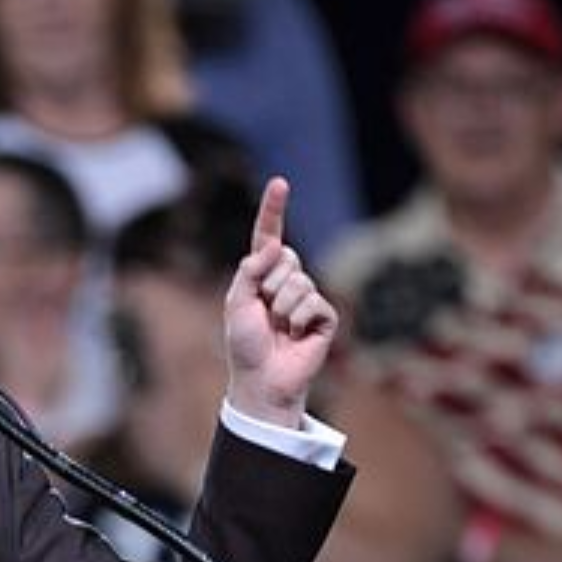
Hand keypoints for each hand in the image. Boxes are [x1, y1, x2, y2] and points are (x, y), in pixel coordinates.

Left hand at [223, 177, 337, 428]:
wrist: (261, 379)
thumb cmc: (245, 344)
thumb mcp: (236, 302)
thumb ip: (250, 270)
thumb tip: (275, 246)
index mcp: (262, 274)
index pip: (269, 235)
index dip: (274, 210)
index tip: (280, 182)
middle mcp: (287, 280)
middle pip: (287, 258)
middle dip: (269, 285)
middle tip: (265, 313)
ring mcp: (308, 297)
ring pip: (299, 282)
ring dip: (282, 308)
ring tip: (279, 329)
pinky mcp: (324, 316)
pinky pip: (313, 303)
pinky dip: (298, 321)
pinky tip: (295, 337)